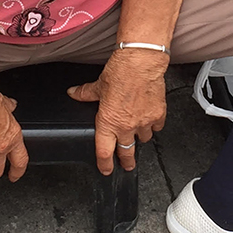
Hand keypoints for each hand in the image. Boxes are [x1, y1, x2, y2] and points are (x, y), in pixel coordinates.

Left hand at [69, 48, 168, 172]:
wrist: (141, 63)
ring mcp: (144, 122)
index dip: (104, 164)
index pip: (104, 152)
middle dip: (127, 162)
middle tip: (127, 166)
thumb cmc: (120, 73)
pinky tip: (151, 121)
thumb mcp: (98, 85)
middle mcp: (126, 126)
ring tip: (138, 135)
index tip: (106, 169)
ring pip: (144, 139)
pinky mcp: (158, 114)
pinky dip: (154, 126)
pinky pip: (157, 127)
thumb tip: (74, 93)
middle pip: (127, 152)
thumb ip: (85, 93)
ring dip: (140, 138)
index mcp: (108, 122)